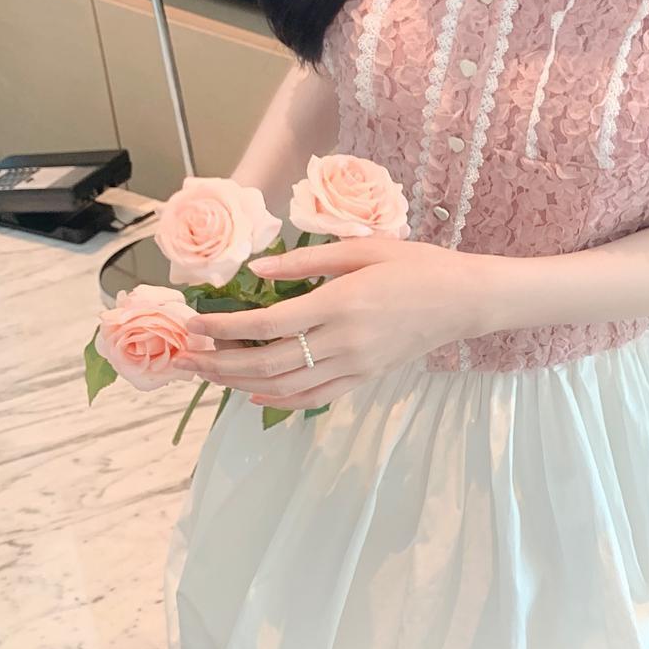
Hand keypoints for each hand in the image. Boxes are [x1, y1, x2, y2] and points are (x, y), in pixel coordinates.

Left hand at [171, 237, 483, 407]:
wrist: (465, 300)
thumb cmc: (417, 266)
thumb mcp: (363, 249)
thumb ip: (307, 262)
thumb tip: (256, 270)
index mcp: (340, 302)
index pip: (268, 323)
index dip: (224, 327)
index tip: (193, 322)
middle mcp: (344, 341)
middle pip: (267, 362)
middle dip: (218, 363)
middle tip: (183, 358)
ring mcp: (355, 366)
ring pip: (285, 386)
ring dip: (239, 384)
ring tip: (207, 374)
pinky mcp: (365, 378)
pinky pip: (314, 398)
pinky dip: (279, 400)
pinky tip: (253, 393)